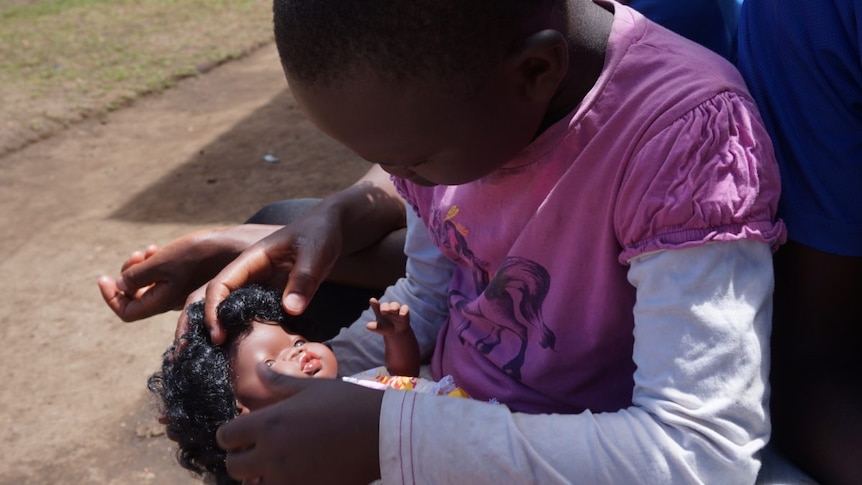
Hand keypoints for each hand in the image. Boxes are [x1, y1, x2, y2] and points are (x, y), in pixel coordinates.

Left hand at [97, 225, 277, 333]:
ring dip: (141, 267)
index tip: (103, 278)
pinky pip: (164, 276)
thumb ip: (138, 275)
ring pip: (150, 283)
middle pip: (137, 296)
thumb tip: (119, 285)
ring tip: (147, 250)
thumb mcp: (163, 263)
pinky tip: (160, 248)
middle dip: (127, 276)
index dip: (110, 297)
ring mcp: (181, 289)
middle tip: (135, 257)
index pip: (127, 311)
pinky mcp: (190, 277)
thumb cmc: (201, 255)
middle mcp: (170, 300)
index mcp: (162, 301)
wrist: (236, 248)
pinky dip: (156, 263)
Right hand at [203, 210, 346, 341]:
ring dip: (218, 330)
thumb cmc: (320, 234)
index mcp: (251, 260)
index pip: (220, 284)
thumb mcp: (315, 253)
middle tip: (195, 352)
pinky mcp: (269, 295)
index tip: (217, 335)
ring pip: (229, 309)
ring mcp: (258, 285)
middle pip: (214, 298)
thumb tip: (291, 309)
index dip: (214, 310)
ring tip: (212, 358)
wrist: (331, 229)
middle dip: (200, 323)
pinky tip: (239, 351)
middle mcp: (248, 273)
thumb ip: (304, 278)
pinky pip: (250, 314)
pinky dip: (241, 330)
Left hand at [217, 363, 383, 484]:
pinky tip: (298, 473)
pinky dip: (283, 483)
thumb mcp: (310, 388)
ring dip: (260, 476)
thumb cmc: (347, 404)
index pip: (227, 436)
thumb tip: (258, 367)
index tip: (243, 433)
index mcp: (270, 424)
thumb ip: (278, 382)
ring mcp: (288, 479)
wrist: (383, 433)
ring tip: (279, 464)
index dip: (231, 434)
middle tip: (258, 450)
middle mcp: (272, 455)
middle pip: (234, 467)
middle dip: (241, 458)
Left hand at [366, 297, 410, 335]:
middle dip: (385, 307)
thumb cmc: (385, 328)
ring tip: (393, 310)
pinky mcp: (404, 311)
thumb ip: (374, 327)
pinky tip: (402, 315)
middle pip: (385, 305)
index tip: (372, 300)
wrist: (397, 331)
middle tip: (383, 311)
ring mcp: (396, 309)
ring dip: (394, 307)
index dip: (374, 303)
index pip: (376, 306)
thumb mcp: (379, 328)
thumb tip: (367, 326)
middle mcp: (387, 308)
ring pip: (395, 305)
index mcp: (379, 311)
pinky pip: (405, 308)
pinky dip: (404, 310)